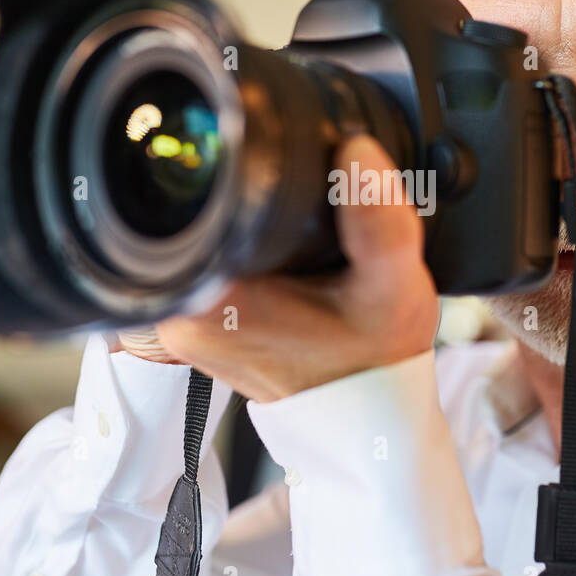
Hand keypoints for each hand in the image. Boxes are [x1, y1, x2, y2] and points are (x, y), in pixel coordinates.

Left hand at [127, 134, 438, 402]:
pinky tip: (291, 266)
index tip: (293, 176)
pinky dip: (254, 255)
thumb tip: (354, 154)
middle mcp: (182, 315)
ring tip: (304, 247)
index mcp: (209, 300)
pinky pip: (217, 265)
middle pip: (201, 213)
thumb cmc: (374, 365)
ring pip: (209, 237)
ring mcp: (184, 325)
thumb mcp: (393, 288)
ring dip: (252, 227)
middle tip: (310, 225)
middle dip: (254, 198)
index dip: (243, 166)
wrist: (370, 421)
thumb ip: (378, 221)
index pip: (199, 198)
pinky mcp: (200, 326)